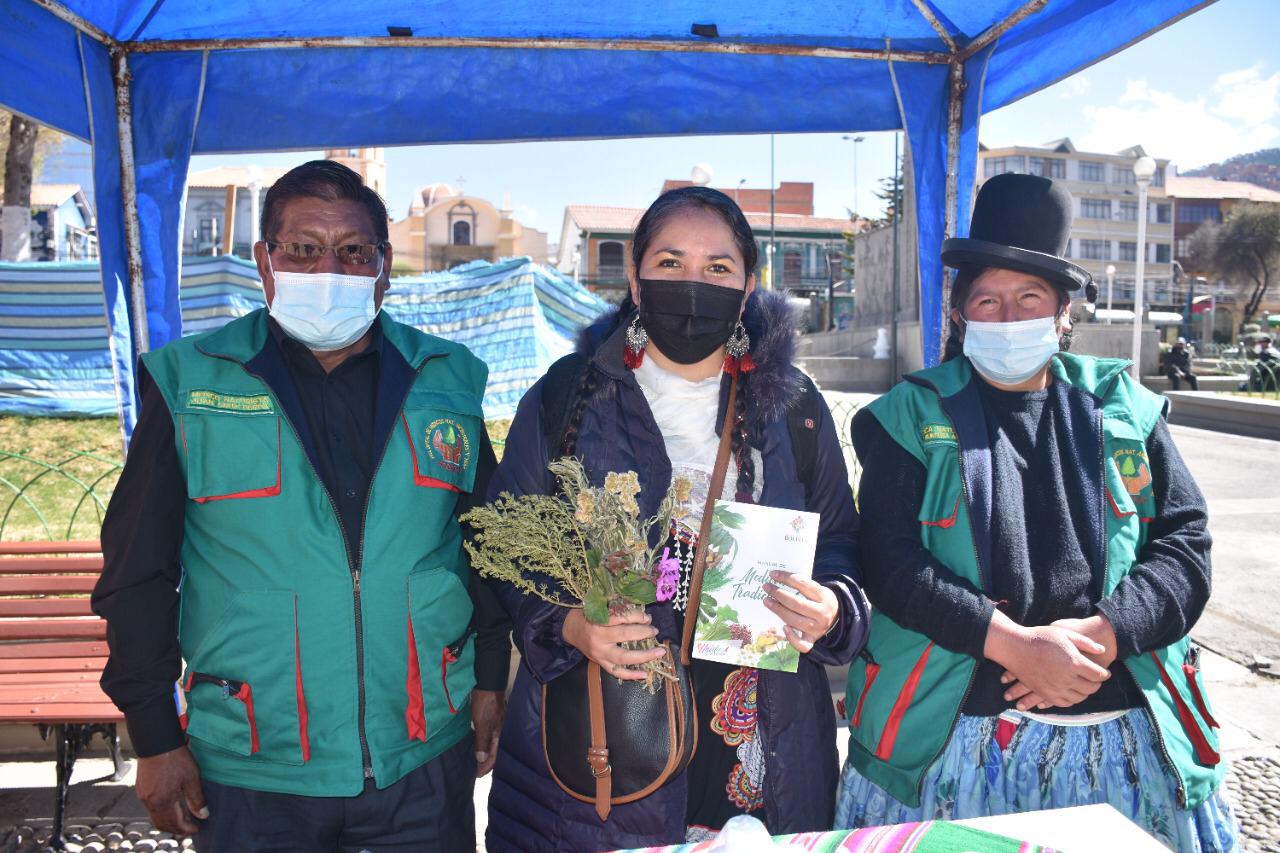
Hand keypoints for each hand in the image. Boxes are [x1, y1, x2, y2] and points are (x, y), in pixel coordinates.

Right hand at [135, 745, 207, 834]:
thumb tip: (202, 815)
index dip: (187, 829)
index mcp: (163, 802)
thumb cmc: (175, 757)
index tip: (197, 828)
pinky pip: (150, 809)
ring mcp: (143, 797)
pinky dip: (161, 813)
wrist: (156, 742)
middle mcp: (150, 803)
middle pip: (163, 825)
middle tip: (189, 827)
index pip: (175, 824)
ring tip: (182, 818)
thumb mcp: (191, 778)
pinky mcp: (141, 790)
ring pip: (155, 818)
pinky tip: (170, 807)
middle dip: (177, 829)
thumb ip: (196, 799)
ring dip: (168, 822)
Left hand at [470, 689, 505, 776]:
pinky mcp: (487, 718)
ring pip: (487, 743)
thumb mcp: (483, 723)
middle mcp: (497, 731)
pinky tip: (472, 743)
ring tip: (472, 760)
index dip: (485, 767)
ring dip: (480, 752)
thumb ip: (483, 741)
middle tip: (474, 771)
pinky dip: (478, 742)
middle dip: (484, 762)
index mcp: (498, 734)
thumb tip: (481, 759)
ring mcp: (493, 724)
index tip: (476, 775)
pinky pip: (483, 735)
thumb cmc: (486, 702)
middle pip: (492, 751)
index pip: (493, 756)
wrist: (488, 681)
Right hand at [561, 608, 665, 680]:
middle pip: (624, 636)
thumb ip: (620, 609)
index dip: (637, 616)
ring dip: (643, 656)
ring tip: (658, 652)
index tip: (647, 617)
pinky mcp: (600, 663)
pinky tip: (645, 674)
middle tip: (655, 631)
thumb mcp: (600, 607)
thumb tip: (645, 617)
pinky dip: (631, 675)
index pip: (620, 617)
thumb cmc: (588, 615)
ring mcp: (599, 653)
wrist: (571, 629)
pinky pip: (616, 672)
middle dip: (643, 633)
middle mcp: (598, 638)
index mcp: (598, 620)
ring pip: (623, 658)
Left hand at [762, 571, 838, 653]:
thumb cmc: (820, 600)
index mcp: (824, 596)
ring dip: (778, 610)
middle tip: (766, 587)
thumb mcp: (818, 589)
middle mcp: (822, 613)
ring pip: (795, 620)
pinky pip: (802, 644)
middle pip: (797, 603)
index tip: (773, 574)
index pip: (803, 584)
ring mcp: (818, 628)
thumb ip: (802, 586)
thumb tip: (778, 578)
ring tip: (767, 601)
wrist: (837, 616)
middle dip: (779, 594)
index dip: (786, 578)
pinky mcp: (813, 640)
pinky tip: (783, 627)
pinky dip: (792, 638)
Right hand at [984, 611, 1110, 710]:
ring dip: (1085, 693)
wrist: (1015, 647)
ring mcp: (1055, 688)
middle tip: (1097, 680)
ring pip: (1078, 698)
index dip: (1104, 674)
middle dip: (1096, 684)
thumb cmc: (1040, 637)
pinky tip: (1072, 693)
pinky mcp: (1045, 693)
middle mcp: (1066, 678)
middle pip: (1090, 688)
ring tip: (1085, 687)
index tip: (1105, 673)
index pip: (1098, 675)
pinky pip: (1064, 703)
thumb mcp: (1064, 633)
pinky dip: (1071, 700)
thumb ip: (1085, 643)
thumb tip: (1102, 650)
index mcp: (1074, 662)